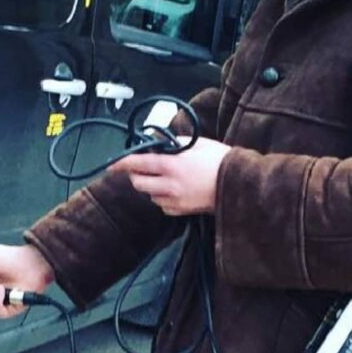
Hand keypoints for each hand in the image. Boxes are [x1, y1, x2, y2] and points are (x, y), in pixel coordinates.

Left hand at [111, 137, 230, 216]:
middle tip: (145, 168)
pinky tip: (175, 191)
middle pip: (138, 183)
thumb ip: (174, 142)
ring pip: (150, 195)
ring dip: (151, 187)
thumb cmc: (220, 160)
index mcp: (171, 165)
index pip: (137, 163)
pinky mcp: (181, 211)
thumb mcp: (197, 144)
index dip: (121, 163)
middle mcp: (168, 185)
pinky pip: (163, 206)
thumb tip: (160, 141)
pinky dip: (163, 199)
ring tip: (165, 179)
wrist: (239, 184)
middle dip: (137, 175)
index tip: (111, 164)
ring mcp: (174, 200)